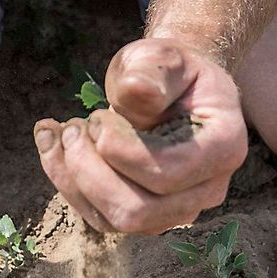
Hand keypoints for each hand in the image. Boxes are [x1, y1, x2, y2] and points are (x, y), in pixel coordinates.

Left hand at [33, 38, 246, 234]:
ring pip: (112, 220)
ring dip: (72, 177)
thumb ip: (153, 72)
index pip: (168, 173)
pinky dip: (65, 181)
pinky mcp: (140, 217)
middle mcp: (205, 191)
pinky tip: (53, 143)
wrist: (168, 88)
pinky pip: (96, 216)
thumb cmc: (168, 71)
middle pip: (137, 211)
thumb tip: (136, 91)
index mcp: (223, 149)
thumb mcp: (163, 57)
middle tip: (72, 125)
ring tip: (60, 130)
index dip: (121, 152)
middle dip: (90, 170)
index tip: (97, 116)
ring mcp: (172, 211)